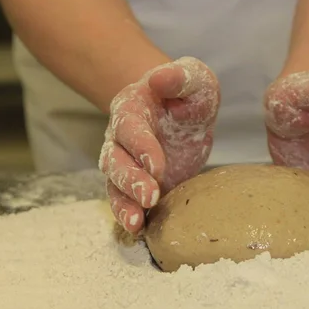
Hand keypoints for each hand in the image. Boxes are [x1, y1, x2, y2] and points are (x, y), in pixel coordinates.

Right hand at [99, 57, 219, 232]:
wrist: (182, 109)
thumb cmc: (188, 93)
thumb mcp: (193, 79)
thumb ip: (180, 77)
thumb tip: (160, 79)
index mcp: (131, 109)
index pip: (130, 129)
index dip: (141, 147)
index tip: (157, 166)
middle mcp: (120, 137)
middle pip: (115, 160)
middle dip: (130, 180)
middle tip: (150, 197)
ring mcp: (126, 163)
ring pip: (114, 185)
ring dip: (123, 204)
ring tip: (135, 223)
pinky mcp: (137, 183)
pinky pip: (125, 200)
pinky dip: (129, 215)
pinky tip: (139, 231)